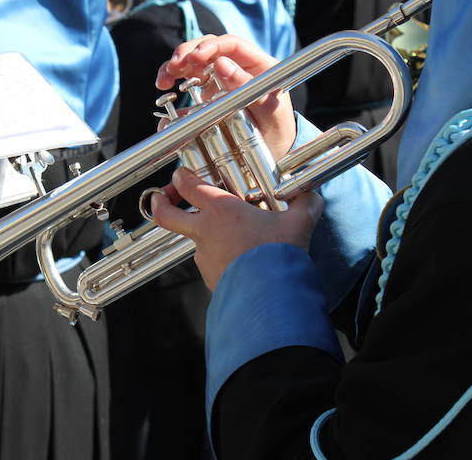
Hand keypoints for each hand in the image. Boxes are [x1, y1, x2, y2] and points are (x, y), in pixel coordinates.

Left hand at [151, 167, 323, 290]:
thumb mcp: (299, 223)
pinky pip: (211, 262)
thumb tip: (312, 196)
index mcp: (220, 211)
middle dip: (159, 202)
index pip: (187, 185)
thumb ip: (305, 204)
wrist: (270, 297)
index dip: (180, 176)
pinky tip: (240, 258)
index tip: (181, 173)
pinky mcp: (210, 277)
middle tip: (162, 197)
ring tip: (230, 234)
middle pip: (164, 214)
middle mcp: (204, 232)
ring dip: (203, 234)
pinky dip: (220, 257)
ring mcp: (204, 257)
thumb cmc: (278, 255)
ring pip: (192, 240)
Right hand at [156, 34, 295, 159]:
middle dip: (186, 53)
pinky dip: (174, 89)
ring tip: (163, 81)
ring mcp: (221, 80)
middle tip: (173, 68)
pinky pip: (188, 85)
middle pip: (208, 48)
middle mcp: (237, 67)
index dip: (211, 46)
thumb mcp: (270, 112)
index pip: (231, 44)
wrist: (272, 152)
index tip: (194, 57)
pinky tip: (165, 96)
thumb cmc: (277, 131)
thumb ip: (247, 87)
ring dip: (174, 67)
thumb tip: (221, 64)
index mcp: (258, 65)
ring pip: (193, 62)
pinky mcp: (208, 95)